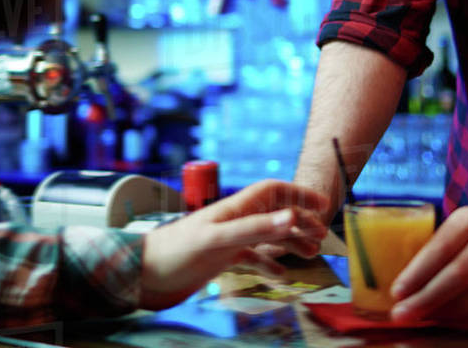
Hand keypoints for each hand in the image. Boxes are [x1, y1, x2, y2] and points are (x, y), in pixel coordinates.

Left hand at [139, 179, 328, 309]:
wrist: (144, 275)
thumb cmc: (175, 253)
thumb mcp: (217, 240)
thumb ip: (253, 229)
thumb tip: (292, 218)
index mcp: (234, 208)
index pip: (273, 191)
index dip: (298, 194)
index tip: (323, 205)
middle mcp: (234, 221)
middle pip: (275, 214)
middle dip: (301, 222)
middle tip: (321, 237)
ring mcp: (228, 240)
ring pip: (267, 236)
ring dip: (290, 243)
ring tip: (310, 255)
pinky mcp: (220, 259)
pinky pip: (252, 258)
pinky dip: (269, 265)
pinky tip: (280, 275)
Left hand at [389, 203, 467, 320]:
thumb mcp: (465, 225)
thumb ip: (442, 248)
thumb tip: (409, 283)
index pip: (439, 249)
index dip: (417, 273)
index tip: (398, 293)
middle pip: (458, 274)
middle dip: (428, 298)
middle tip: (406, 314)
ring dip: (454, 310)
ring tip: (433, 318)